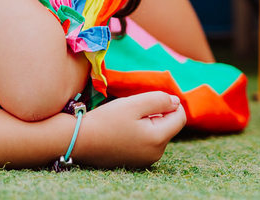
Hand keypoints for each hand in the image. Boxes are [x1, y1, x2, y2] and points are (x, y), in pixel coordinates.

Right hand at [72, 92, 186, 168]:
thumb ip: (159, 100)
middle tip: (133, 109)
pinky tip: (122, 128)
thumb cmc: (107, 120)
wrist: (79, 140)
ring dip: (147, 121)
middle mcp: (156, 153)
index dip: (170, 102)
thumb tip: (176, 102)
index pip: (180, 117)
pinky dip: (140, 131)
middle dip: (156, 112)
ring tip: (126, 119)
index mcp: (158, 139)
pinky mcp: (135, 161)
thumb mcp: (134, 103)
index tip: (150, 98)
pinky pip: (146, 141)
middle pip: (168, 125)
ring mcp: (145, 160)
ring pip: (157, 132)